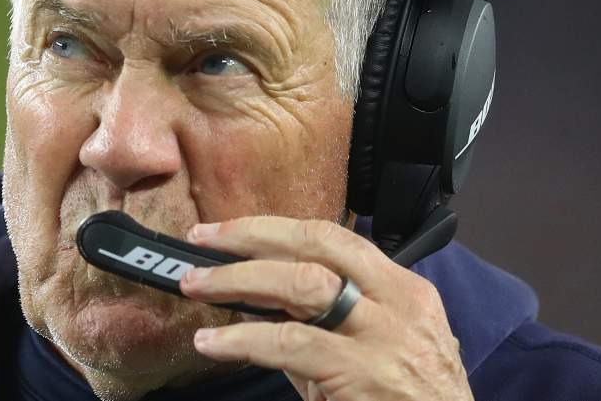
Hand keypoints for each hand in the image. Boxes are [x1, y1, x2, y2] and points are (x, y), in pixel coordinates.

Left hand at [179, 216, 473, 400]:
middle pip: (318, 244)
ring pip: (303, 284)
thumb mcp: (374, 355)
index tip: (229, 231)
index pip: (335, 239)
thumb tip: (259, 306)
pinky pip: (291, 343)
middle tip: (203, 237)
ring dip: (240, 279)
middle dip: (253, 235)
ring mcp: (384, 336)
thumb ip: (323, 328)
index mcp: (403, 290)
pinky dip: (243, 338)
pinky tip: (212, 341)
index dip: (276, 229)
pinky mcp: (362, 373)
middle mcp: (398, 302)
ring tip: (197, 284)